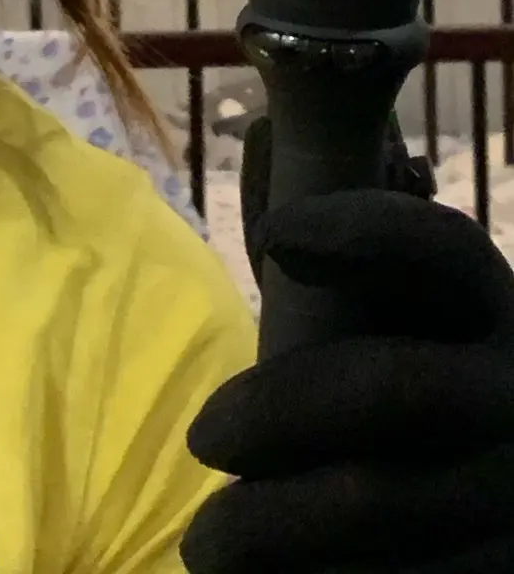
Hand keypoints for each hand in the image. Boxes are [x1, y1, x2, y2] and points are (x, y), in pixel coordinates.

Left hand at [183, 120, 513, 572]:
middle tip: (202, 438)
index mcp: (484, 305)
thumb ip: (328, 260)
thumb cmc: (390, 396)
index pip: (437, 248)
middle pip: (390, 385)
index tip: (279, 236)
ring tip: (203, 545)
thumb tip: (266, 153)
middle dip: (280, 410)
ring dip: (276, 525)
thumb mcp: (378, 320)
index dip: (362, 231)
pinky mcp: (508, 569)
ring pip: (387, 501)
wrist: (480, 512)